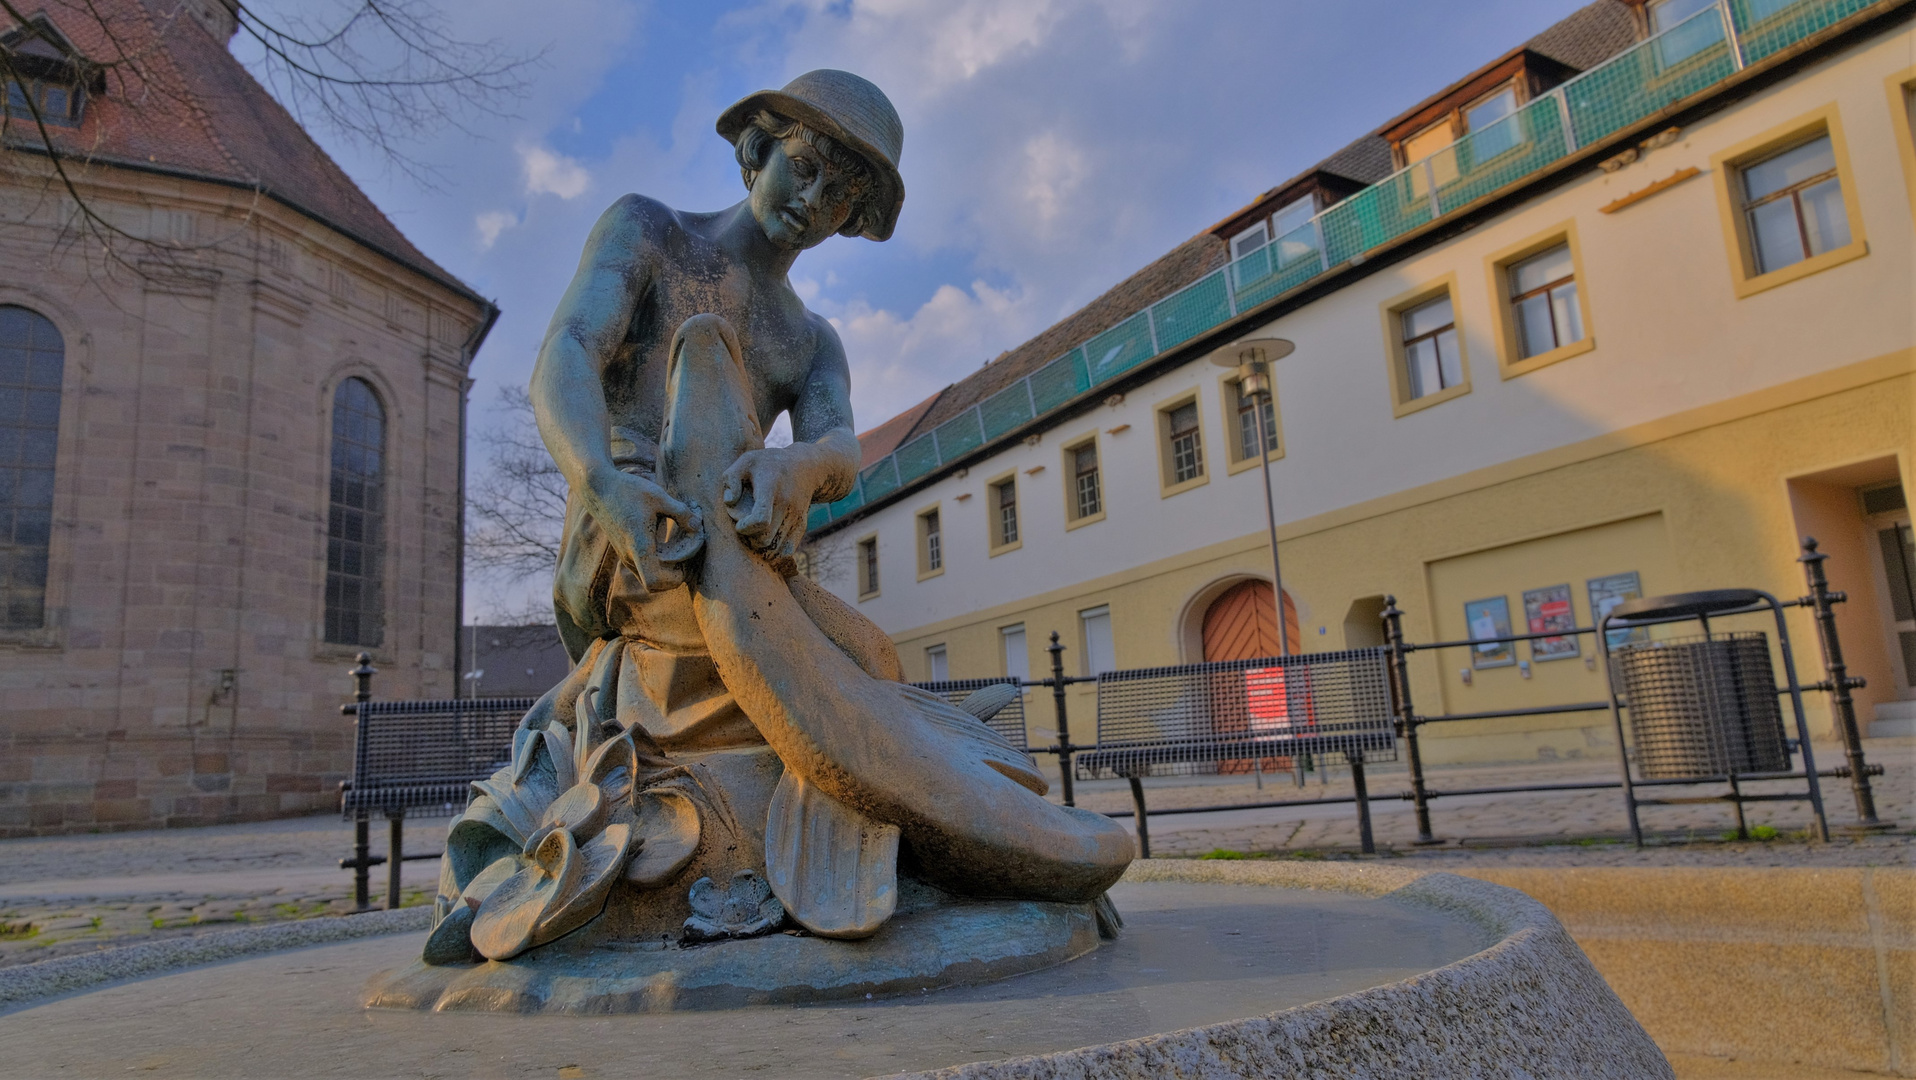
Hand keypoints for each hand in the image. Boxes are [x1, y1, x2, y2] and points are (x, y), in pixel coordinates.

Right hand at [583, 466, 700, 591]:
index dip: (673, 579)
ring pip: (648, 578)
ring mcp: (625, 555)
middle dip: (674, 577)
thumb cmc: (627, 490)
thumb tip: (698, 526)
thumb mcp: (658, 496)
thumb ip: (681, 512)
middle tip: (687, 557)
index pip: (653, 582)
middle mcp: (630, 556)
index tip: (685, 563)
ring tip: (679, 550)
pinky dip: (657, 565)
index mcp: (638, 545)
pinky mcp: (624, 551)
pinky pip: (643, 568)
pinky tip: (668, 546)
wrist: (598, 488)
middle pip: (654, 586)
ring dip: (665, 572)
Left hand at [720, 448, 812, 559]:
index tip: (739, 525)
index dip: (746, 527)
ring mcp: (796, 516)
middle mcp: (786, 504)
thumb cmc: (768, 464)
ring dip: (761, 547)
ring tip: (754, 534)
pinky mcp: (801, 525)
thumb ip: (731, 479)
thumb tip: (730, 502)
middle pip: (766, 538)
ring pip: (776, 548)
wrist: (805, 467)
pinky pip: (788, 550)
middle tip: (745, 528)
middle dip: (750, 539)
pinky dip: (774, 552)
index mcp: (770, 487)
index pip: (761, 518)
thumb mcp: (746, 461)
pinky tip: (766, 542)